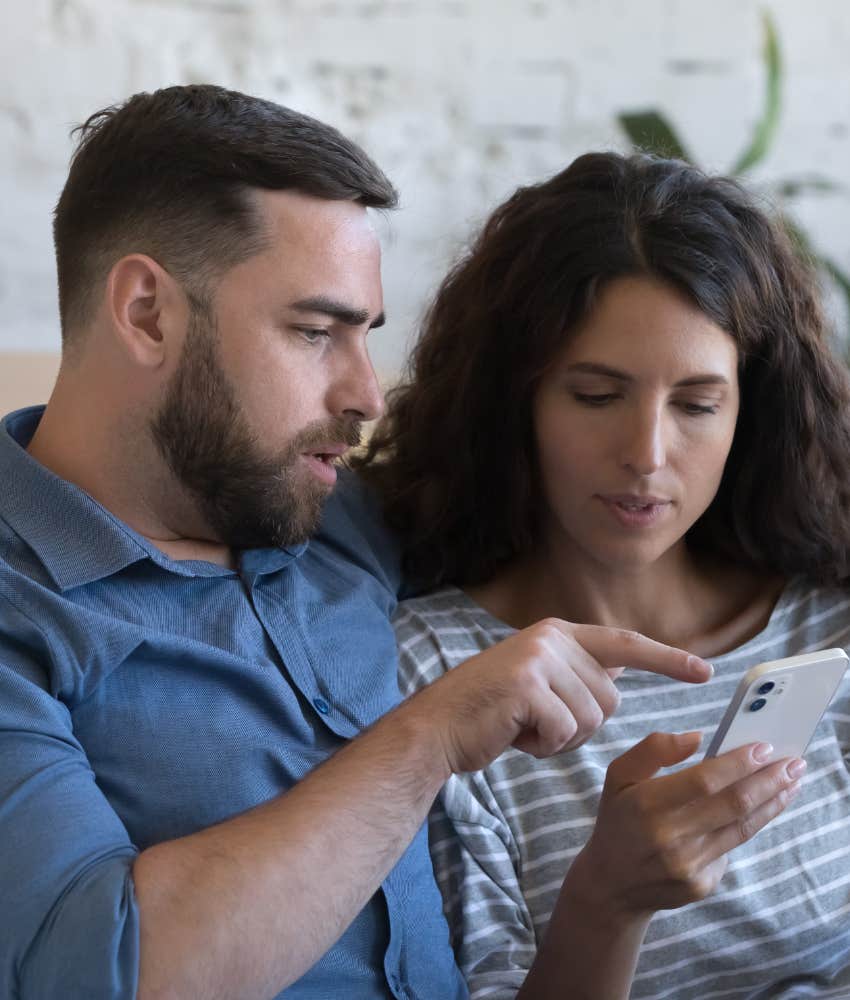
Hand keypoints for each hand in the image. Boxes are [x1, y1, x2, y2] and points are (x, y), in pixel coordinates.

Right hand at [404, 618, 711, 774]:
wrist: (436, 726)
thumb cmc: (489, 714)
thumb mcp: (537, 683)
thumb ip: (575, 675)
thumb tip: (618, 677)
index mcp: (558, 634)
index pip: (625, 644)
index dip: (667, 660)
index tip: (705, 671)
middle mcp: (552, 639)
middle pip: (609, 700)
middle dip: (579, 725)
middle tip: (536, 722)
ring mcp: (539, 659)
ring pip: (590, 719)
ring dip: (560, 738)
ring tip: (522, 726)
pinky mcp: (527, 685)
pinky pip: (565, 732)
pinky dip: (544, 746)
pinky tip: (514, 735)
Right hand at [567, 732, 803, 916]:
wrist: (611, 884)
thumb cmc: (619, 820)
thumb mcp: (618, 775)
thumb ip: (653, 749)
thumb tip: (698, 738)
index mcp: (646, 804)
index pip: (703, 781)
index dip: (737, 764)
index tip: (764, 747)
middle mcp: (668, 838)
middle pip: (732, 805)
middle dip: (769, 781)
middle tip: (794, 764)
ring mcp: (687, 865)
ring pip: (741, 828)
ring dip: (772, 803)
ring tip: (791, 784)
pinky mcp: (700, 885)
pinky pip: (730, 849)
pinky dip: (747, 826)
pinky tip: (759, 810)